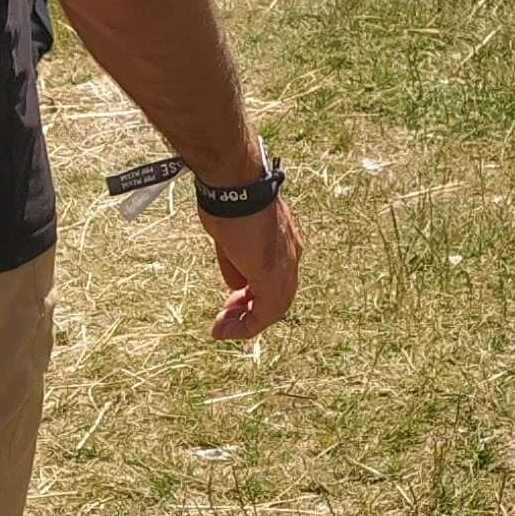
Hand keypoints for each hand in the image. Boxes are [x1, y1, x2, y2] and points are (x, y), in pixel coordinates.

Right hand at [200, 191, 301, 343]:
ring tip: (223, 330)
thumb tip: (236, 284)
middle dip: (250, 311)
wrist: (233, 185)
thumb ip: (235, 262)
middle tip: (226, 319)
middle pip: (276, 297)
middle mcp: (290, 257)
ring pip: (273, 309)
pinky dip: (246, 325)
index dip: (254, 294)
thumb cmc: (229, 200)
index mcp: (284, 244)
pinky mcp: (272, 276)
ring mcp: (284, 267)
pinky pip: (264, 313)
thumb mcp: (230, 237)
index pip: (275, 279)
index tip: (233, 301)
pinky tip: (226, 330)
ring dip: (246, 322)